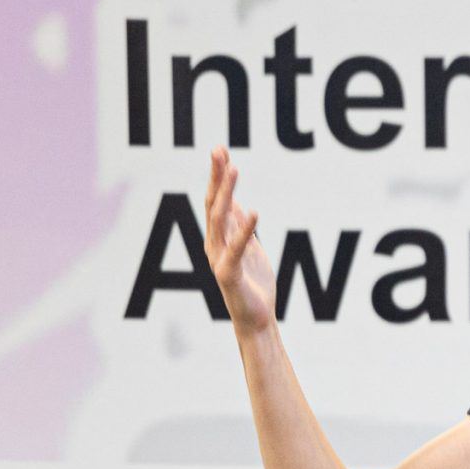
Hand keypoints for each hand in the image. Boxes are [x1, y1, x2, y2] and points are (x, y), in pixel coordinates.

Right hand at [204, 146, 278, 332]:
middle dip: (216, 176)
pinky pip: (237, 248)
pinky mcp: (229, 274)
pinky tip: (253, 212)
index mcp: (219, 237)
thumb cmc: (253, 285)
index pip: (216, 200)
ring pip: (220, 220)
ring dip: (226, 194)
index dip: (218, 176)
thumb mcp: (250, 249)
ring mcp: (219, 258)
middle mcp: (214, 244)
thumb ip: (241, 228)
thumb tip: (238, 203)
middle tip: (218, 150)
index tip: (221, 151)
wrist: (256, 318)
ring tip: (233, 170)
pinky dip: (245, 230)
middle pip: (213, 204)